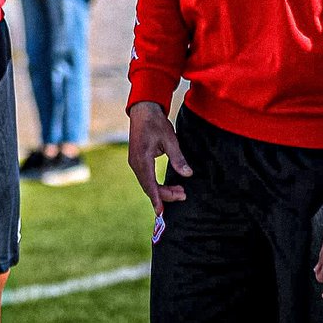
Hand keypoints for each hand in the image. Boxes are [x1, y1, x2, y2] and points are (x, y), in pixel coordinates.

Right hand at [127, 100, 191, 215]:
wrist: (143, 110)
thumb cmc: (156, 122)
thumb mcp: (170, 139)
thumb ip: (178, 158)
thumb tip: (188, 174)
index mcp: (142, 158)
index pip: (150, 184)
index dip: (157, 198)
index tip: (161, 212)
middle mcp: (135, 163)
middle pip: (149, 186)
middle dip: (165, 194)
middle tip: (183, 194)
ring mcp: (134, 162)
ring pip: (147, 183)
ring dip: (162, 190)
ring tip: (180, 191)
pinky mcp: (137, 161)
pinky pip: (145, 178)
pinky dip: (156, 185)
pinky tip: (167, 187)